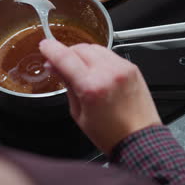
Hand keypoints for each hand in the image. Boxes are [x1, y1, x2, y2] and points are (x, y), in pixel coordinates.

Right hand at [39, 40, 161, 154]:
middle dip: (66, 53)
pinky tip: (95, 70)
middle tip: (59, 64)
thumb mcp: (78, 113)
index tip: (44, 46)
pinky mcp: (131, 68)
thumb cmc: (110, 133)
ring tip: (78, 68)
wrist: (139, 138)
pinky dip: (98, 58)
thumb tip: (56, 67)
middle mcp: (108, 73)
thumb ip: (67, 85)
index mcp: (91, 87)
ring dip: (82, 54)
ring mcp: (122, 68)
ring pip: (95, 48)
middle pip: (79, 48)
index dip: (51, 49)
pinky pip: (109, 54)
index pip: (65, 57)